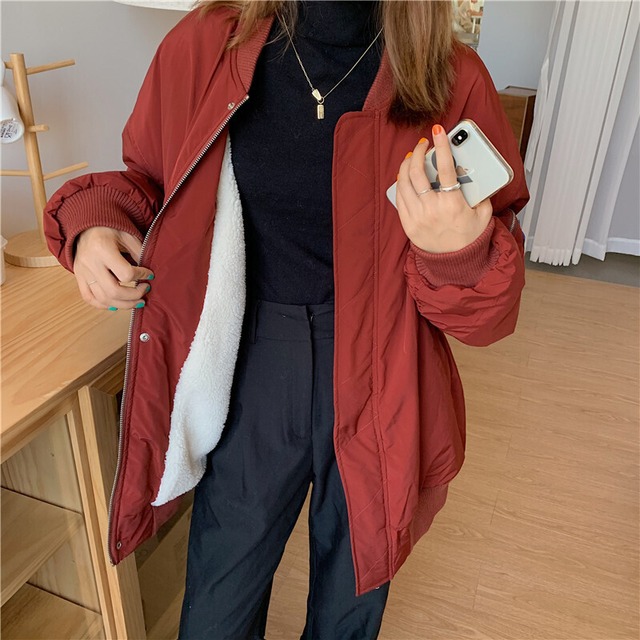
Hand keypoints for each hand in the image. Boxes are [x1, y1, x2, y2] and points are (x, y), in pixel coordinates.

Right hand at [74, 227, 153, 310]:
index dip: (141, 276)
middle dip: (134, 296)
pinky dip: (103, 305)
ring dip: (123, 304)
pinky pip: (89, 298)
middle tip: (145, 291)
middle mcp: (90, 262)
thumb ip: (138, 253)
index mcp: (102, 248)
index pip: (126, 273)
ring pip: (102, 298)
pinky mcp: (78, 277)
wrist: (86, 225)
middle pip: (113, 291)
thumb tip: (148, 274)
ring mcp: (82, 271)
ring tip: (137, 302)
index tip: (150, 275)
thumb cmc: (109, 228)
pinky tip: (117, 305)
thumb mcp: (127, 234)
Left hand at [396, 124, 491, 253]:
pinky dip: (400, 184)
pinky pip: (399, 198)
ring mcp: (417, 217)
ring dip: (406, 166)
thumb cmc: (470, 238)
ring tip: (412, 157)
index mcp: (452, 204)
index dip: (441, 146)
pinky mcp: (407, 225)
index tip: (438, 131)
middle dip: (419, 153)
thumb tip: (470, 172)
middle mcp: (432, 209)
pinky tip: (405, 177)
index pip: (445, 168)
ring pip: (404, 184)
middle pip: (418, 172)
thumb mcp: (483, 213)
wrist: (456, 263)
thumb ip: (480, 192)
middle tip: (423, 144)